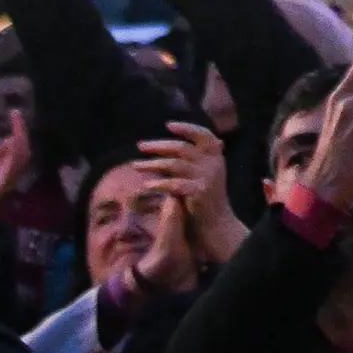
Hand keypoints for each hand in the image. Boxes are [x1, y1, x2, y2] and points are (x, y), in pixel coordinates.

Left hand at [136, 121, 247, 267]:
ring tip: (135, 166)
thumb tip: (173, 145)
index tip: (168, 125)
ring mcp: (208, 176)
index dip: (187, 128)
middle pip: (182, 148)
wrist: (216, 226)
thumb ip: (193, 160)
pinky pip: (173, 184)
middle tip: (140, 146)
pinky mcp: (199, 191)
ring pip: (174, 164)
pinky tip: (145, 186)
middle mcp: (214, 163)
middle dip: (159, 146)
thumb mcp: (204, 175)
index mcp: (216, 157)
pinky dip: (158, 184)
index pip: (203, 135)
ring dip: (152, 164)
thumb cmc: (205, 201)